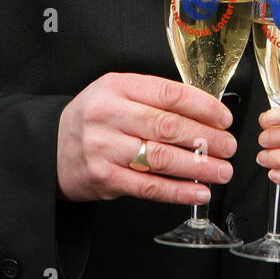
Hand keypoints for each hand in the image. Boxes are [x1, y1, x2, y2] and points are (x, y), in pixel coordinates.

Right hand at [56, 73, 236, 204]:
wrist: (50, 147)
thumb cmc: (94, 118)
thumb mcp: (117, 94)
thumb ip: (154, 98)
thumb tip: (205, 112)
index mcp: (117, 87)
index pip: (168, 93)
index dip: (203, 106)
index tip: (224, 118)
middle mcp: (108, 115)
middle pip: (167, 126)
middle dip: (206, 138)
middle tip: (229, 146)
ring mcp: (104, 148)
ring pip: (161, 157)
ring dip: (199, 167)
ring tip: (222, 170)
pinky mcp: (104, 178)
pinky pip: (148, 186)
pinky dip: (178, 191)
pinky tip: (199, 191)